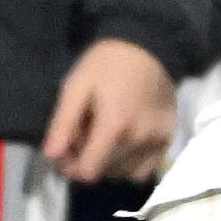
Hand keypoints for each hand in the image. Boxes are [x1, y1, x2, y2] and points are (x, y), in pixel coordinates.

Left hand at [42, 38, 177, 183]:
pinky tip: (125, 145)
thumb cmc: (106, 64)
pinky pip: (145, 169)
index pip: (88, 171)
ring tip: (105, 140)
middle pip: (105, 173)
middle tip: (85, 136)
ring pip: (125, 174)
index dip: (71, 167)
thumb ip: (63, 123)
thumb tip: (52, 156)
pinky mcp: (168, 139)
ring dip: (109, 164)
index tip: (66, 150)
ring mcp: (157, 141)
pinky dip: (131, 165)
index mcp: (114, 126)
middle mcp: (139, 139)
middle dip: (88, 161)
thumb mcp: (76, 86)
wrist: (149, 47)